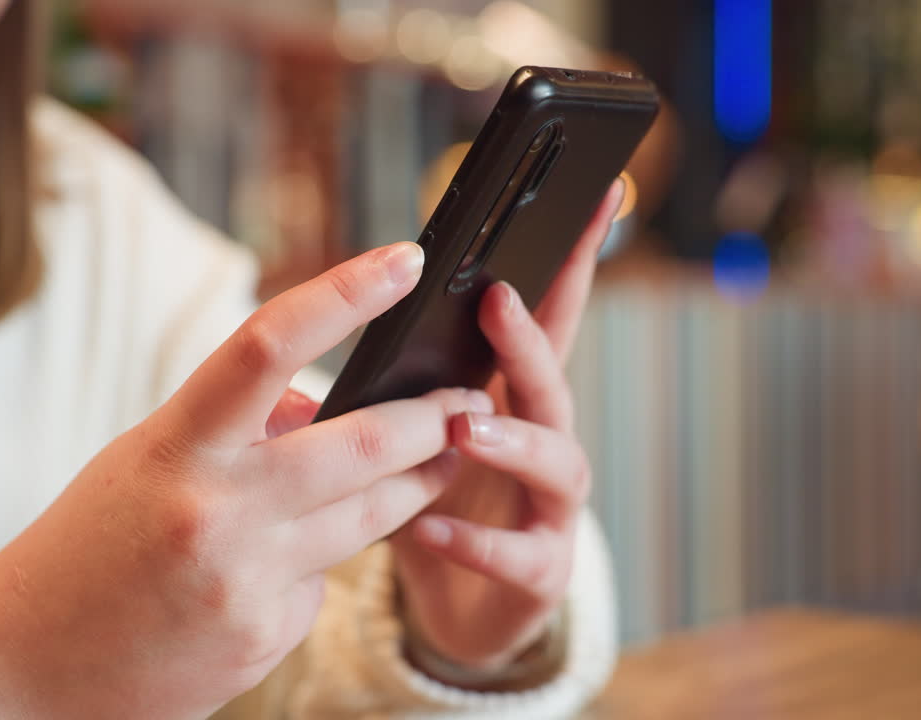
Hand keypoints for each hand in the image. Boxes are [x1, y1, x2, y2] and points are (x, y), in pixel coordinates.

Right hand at [0, 242, 488, 718]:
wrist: (26, 667)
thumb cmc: (90, 545)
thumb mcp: (148, 461)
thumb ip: (236, 427)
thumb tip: (321, 404)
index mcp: (174, 446)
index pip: (268, 345)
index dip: (345, 294)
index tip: (405, 259)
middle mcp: (216, 510)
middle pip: (364, 444)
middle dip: (432, 420)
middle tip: (468, 401)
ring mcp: (246, 581)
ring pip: (373, 517)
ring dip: (418, 483)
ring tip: (441, 459)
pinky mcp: (266, 637)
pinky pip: (327, 582)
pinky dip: (325, 561)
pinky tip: (291, 566)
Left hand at [391, 180, 625, 674]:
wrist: (451, 612)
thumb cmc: (430, 505)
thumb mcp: (407, 441)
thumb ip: (387, 394)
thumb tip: (324, 345)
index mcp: (511, 404)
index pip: (547, 322)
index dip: (573, 262)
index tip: (596, 197)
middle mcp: (543, 447)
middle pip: (553, 384)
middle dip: (530, 341)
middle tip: (497, 300)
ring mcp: (549, 511)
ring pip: (559, 464)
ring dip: (514, 441)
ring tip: (463, 428)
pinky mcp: (539, 574)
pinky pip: (520, 556)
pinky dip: (476, 539)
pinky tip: (432, 527)